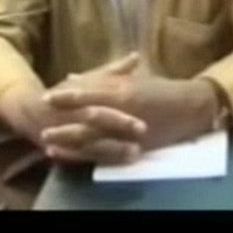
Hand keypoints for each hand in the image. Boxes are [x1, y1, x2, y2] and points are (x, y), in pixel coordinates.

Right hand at [0, 78, 146, 165]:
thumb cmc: (65, 93)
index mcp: (78, 92)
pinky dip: (99, 161)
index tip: (145, 104)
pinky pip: (82, 158)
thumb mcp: (87, 79)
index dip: (121, 100)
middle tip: (143, 129)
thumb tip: (137, 56)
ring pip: (90, 141)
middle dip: (118, 124)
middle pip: (95, 118)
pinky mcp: (62, 150)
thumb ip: (113, 70)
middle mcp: (70, 111)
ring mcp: (64, 133)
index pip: (101, 94)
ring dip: (112, 148)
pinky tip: (117, 164)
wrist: (27, 110)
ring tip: (136, 152)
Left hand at [44, 74, 218, 151]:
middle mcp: (124, 109)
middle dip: (62, 119)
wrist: (192, 108)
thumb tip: (73, 76)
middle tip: (39, 121)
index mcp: (125, 89)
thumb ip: (105, 79)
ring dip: (68, 138)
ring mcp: (128, 128)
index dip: (68, 95)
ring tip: (46, 141)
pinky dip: (83, 153)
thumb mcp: (134, 79)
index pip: (90, 91)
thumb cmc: (163, 90)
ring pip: (91, 135)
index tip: (46, 97)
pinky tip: (67, 155)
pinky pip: (103, 151)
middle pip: (86, 115)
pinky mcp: (133, 145)